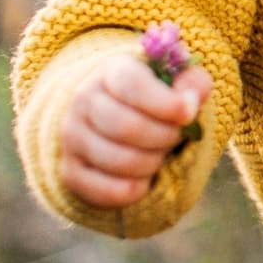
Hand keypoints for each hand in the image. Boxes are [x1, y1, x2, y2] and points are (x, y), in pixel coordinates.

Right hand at [58, 52, 210, 208]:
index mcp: (112, 72)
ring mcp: (72, 138)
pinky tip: (144, 179)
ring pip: (119, 161)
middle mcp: (84, 102)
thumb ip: (192, 82)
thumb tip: (190, 101)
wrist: (113, 115)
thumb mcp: (176, 79)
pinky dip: (135, 189)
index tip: (189, 112)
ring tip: (160, 154)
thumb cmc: (155, 96)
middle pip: (128, 127)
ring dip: (152, 162)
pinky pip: (108, 191)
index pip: (132, 84)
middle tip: (176, 136)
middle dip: (165, 136)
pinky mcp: (70, 172)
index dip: (165, 102)